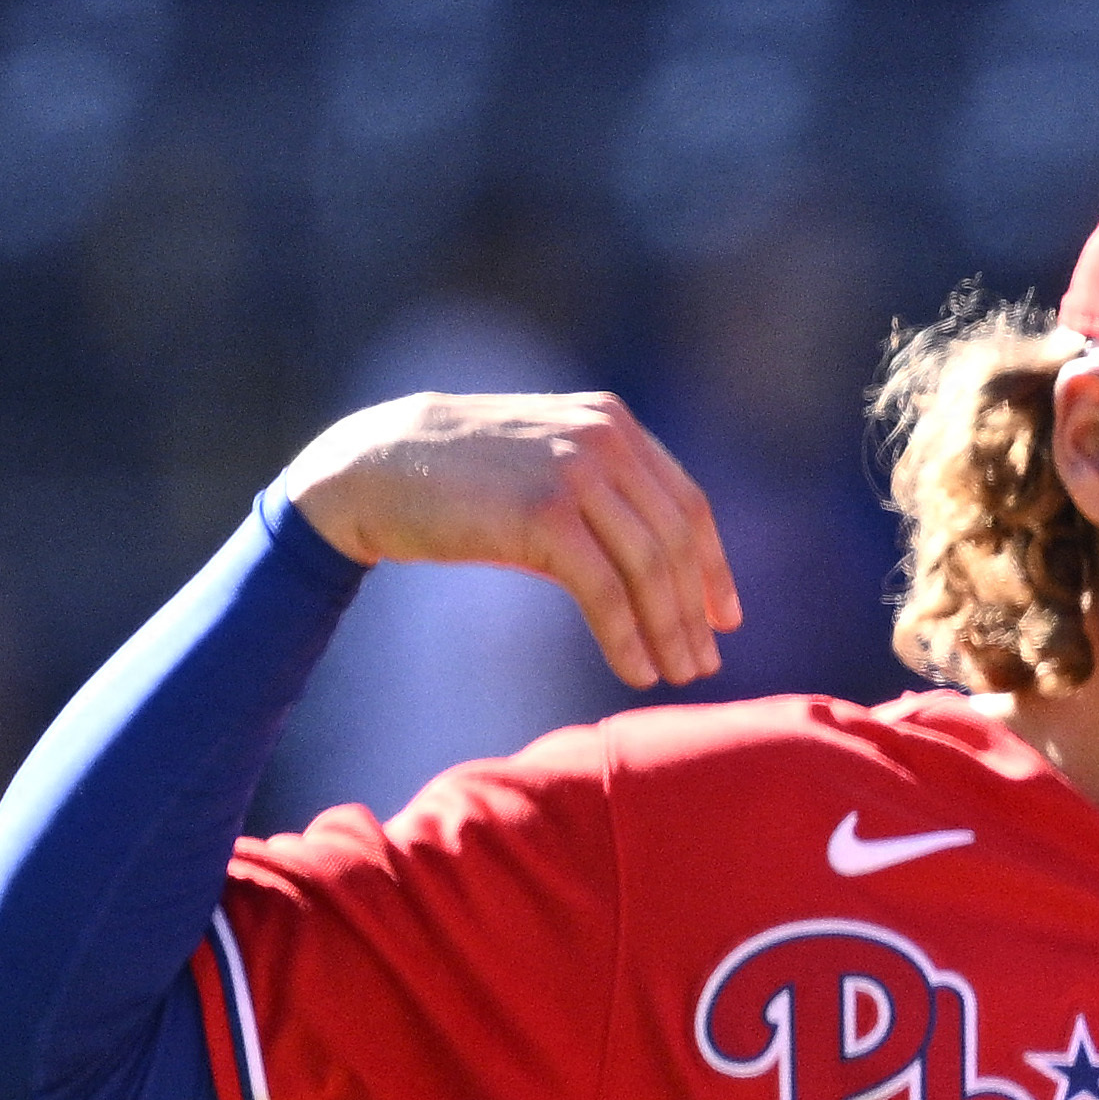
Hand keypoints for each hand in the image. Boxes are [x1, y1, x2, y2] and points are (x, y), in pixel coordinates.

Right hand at [273, 391, 741, 691]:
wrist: (374, 469)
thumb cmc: (461, 481)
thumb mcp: (546, 471)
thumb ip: (605, 500)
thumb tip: (663, 574)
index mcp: (612, 423)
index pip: (687, 504)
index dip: (712, 568)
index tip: (724, 619)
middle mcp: (603, 438)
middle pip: (674, 542)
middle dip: (693, 611)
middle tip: (702, 664)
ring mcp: (574, 471)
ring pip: (648, 569)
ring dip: (668, 632)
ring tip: (674, 675)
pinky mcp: (544, 513)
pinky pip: (606, 591)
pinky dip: (627, 637)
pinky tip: (635, 670)